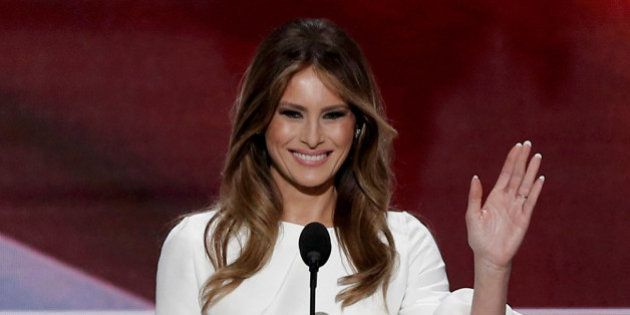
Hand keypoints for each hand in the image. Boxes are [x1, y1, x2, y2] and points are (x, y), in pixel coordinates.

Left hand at [466, 141, 544, 269]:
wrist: (489, 256)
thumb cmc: (478, 237)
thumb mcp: (472, 215)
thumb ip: (475, 196)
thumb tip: (475, 177)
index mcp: (495, 196)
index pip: (505, 174)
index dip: (511, 160)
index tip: (517, 147)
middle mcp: (507, 199)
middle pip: (517, 175)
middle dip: (522, 160)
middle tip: (528, 144)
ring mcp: (517, 207)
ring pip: (526, 185)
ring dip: (531, 171)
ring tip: (537, 156)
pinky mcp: (524, 218)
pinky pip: (531, 201)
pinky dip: (535, 190)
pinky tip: (540, 178)